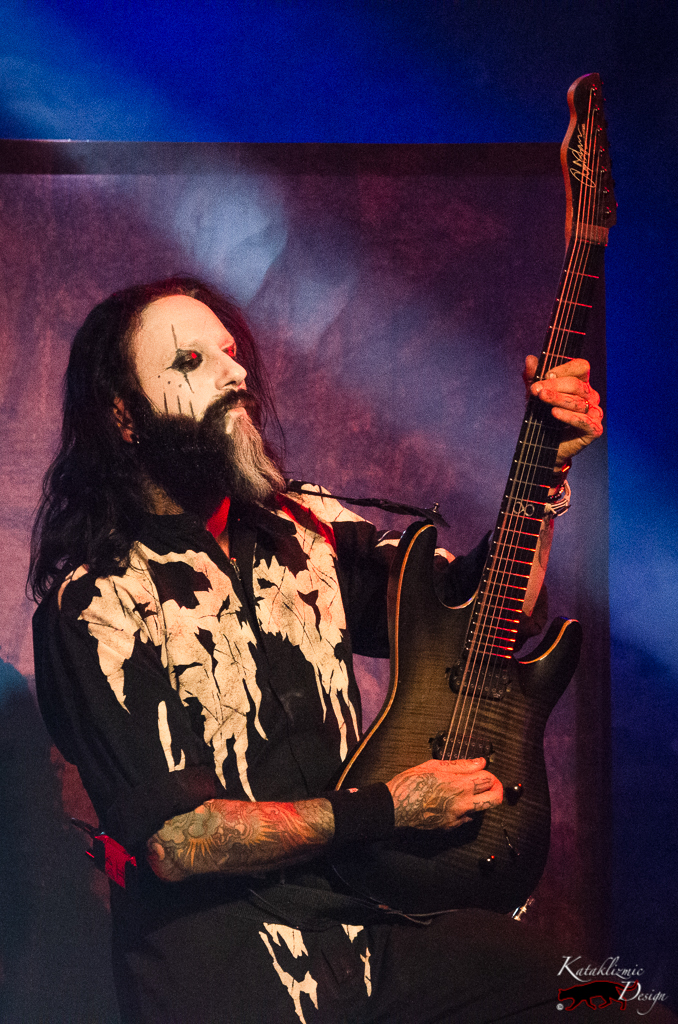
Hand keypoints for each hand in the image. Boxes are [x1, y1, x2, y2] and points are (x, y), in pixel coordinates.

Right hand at [386, 758, 502, 829]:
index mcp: (459, 785)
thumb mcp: (434, 766)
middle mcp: (462, 803)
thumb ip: (461, 765)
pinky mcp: (450, 826)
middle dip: (496, 790)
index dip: (490, 773)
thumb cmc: (410, 784)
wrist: (394, 807)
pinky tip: (453, 802)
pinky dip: (465, 809)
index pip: (489, 779)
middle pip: (494, 799)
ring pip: (482, 810)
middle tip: (490, 784)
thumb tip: (479, 762)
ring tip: (470, 791)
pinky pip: (466, 818)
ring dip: (481, 800)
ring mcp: (457, 817)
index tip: (485, 771)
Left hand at [523, 355, 603, 465]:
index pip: (581, 367)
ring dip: (558, 399)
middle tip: (536, 389)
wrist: (542, 446)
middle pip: (577, 385)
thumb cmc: (542, 417)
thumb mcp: (534, 396)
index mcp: (581, 384)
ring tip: (542, 397)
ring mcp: (594, 413)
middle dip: (555, 385)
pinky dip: (568, 416)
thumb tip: (530, 359)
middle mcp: (591, 397)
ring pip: (578, 402)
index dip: (565, 368)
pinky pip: (583, 421)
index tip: (546, 374)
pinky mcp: (594, 430)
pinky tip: (554, 413)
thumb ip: (533, 378)